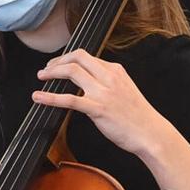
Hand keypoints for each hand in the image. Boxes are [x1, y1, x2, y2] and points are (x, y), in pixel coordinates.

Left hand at [32, 49, 173, 157]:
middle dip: (58, 61)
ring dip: (52, 72)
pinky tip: (39, 98)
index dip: (68, 58)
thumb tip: (90, 81)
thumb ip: (109, 82)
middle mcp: (109, 77)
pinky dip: (50, 97)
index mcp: (116, 71)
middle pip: (77, 57)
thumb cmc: (138, 117)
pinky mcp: (98, 108)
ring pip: (72, 71)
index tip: (58, 64)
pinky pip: (69, 99)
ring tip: (41, 77)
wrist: (151, 133)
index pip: (87, 56)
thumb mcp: (125, 90)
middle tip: (46, 69)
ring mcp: (103, 92)